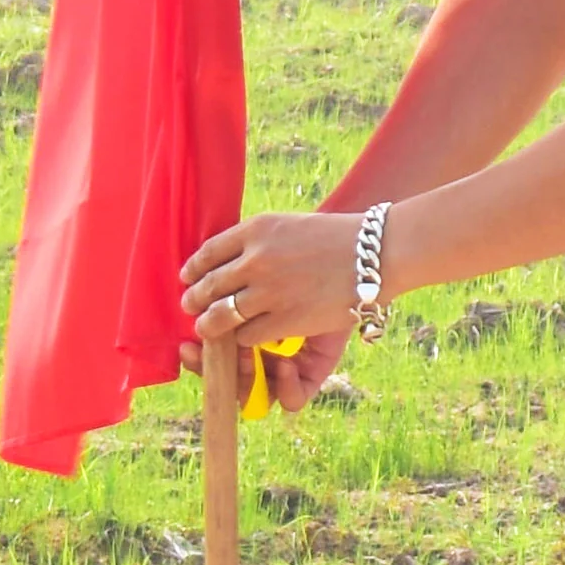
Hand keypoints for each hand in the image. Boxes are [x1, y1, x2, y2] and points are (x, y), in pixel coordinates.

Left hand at [176, 207, 367, 392]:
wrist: (376, 253)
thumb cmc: (336, 237)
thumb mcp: (289, 226)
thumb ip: (256, 241)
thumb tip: (223, 261)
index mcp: (257, 229)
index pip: (208, 253)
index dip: (193, 269)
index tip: (188, 278)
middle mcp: (257, 258)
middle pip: (207, 286)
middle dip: (195, 300)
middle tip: (191, 305)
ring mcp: (269, 290)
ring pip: (219, 316)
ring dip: (210, 323)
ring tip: (208, 325)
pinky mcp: (283, 319)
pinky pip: (245, 335)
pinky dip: (242, 338)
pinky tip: (247, 334)